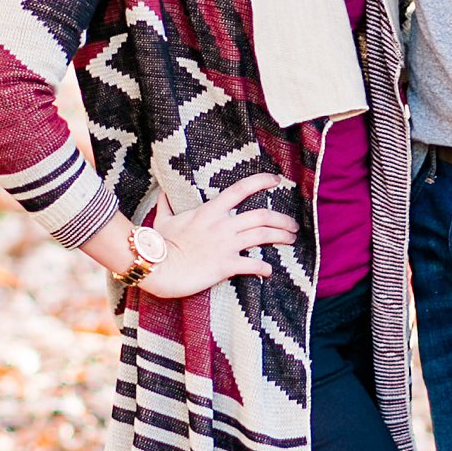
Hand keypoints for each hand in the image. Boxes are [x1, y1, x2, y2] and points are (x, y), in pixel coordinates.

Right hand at [132, 174, 297, 299]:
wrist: (158, 267)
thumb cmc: (159, 243)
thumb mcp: (163, 219)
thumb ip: (166, 204)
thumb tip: (162, 192)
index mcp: (209, 210)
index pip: (241, 189)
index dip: (261, 182)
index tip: (276, 180)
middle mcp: (222, 225)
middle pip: (261, 216)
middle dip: (282, 219)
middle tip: (293, 225)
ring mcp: (226, 245)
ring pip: (262, 235)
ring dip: (281, 236)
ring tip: (291, 239)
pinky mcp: (226, 266)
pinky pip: (253, 265)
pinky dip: (264, 268)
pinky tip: (269, 271)